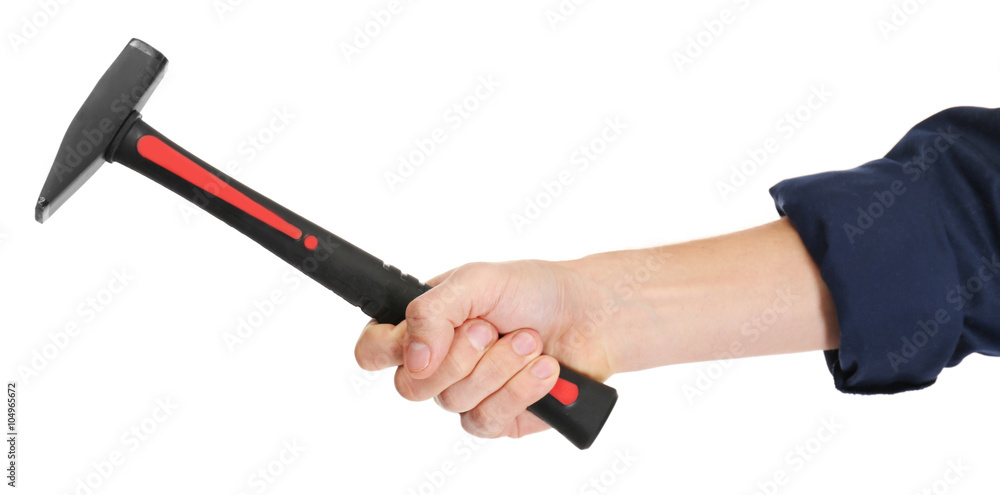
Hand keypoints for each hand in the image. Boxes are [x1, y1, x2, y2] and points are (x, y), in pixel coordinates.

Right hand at [354, 260, 615, 438]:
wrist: (587, 315)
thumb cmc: (531, 290)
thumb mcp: (476, 281)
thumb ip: (432, 312)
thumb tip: (413, 359)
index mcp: (421, 326)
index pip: (372, 350)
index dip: (388, 349)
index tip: (424, 340)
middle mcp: (437, 364)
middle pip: (410, 386)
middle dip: (460, 355)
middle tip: (492, 328)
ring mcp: (464, 394)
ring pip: (454, 400)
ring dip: (499, 366)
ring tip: (529, 340)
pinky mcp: (495, 419)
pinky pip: (486, 418)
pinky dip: (520, 389)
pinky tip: (544, 369)